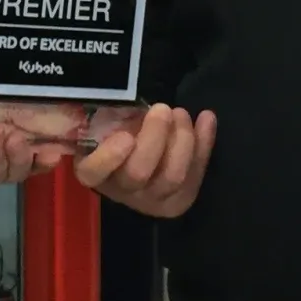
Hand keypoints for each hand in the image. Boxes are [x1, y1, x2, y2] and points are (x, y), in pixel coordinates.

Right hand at [74, 102, 215, 218]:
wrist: (142, 149)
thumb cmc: (116, 129)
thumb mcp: (103, 119)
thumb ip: (101, 112)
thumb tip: (96, 102)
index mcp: (94, 170)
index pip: (94, 172)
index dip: (109, 158)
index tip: (126, 136)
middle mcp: (121, 190)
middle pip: (138, 173)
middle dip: (155, 138)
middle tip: (162, 109)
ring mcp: (152, 199)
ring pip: (172, 177)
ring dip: (182, 140)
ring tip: (180, 113)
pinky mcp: (179, 198)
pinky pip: (196, 174)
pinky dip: (204, 144)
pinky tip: (206, 117)